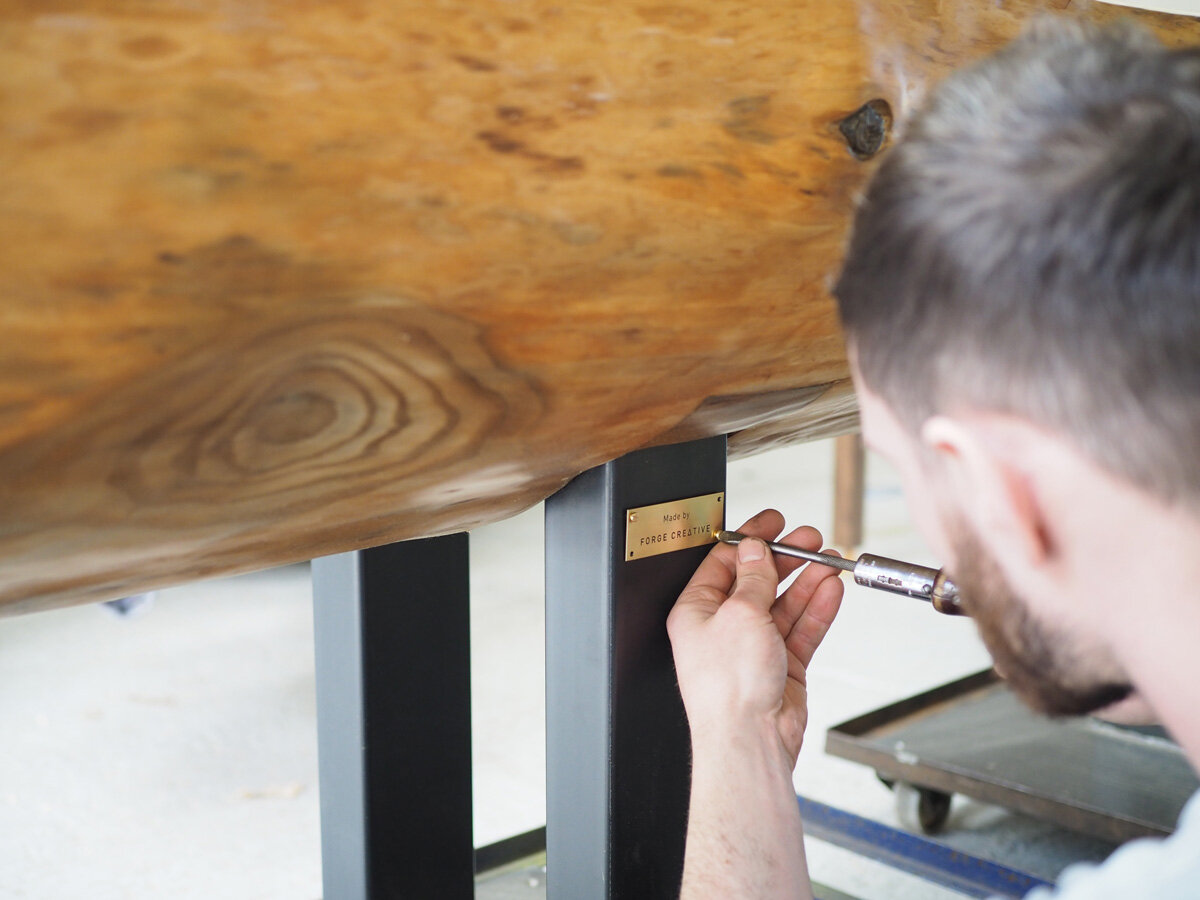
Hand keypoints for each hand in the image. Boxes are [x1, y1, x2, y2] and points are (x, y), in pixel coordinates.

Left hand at [667, 509, 844, 765]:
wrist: (750, 741)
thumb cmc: (729, 689)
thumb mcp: (740, 615)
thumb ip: (754, 579)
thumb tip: (755, 549)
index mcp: (696, 611)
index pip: (724, 564)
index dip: (750, 539)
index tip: (772, 521)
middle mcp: (722, 628)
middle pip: (757, 581)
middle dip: (785, 558)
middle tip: (810, 539)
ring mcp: (752, 648)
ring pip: (783, 604)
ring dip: (807, 581)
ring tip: (830, 561)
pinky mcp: (780, 667)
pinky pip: (800, 629)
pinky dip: (817, 609)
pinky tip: (831, 591)